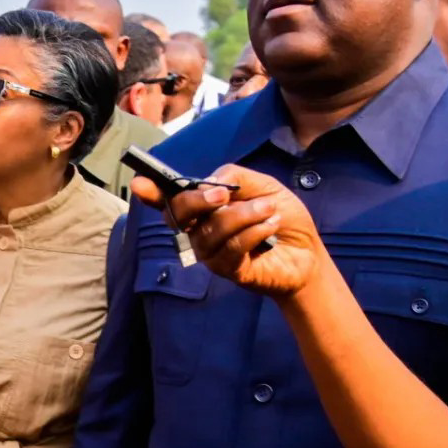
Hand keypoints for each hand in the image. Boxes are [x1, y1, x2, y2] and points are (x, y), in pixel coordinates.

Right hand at [129, 163, 323, 297]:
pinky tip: (271, 226)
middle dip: (197, 200)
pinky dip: (254, 231)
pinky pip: (232, 247)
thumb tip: (208, 182)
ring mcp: (211, 253)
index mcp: (204, 208)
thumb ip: (235, 177)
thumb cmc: (280, 217)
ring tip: (270, 209)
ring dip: (243, 214)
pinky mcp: (228, 270)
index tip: (139, 183)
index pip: (170, 201)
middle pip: (178, 215)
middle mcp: (199, 231)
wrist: (307, 252)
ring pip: (211, 230)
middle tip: (223, 193)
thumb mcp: (264, 186)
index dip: (152, 193)